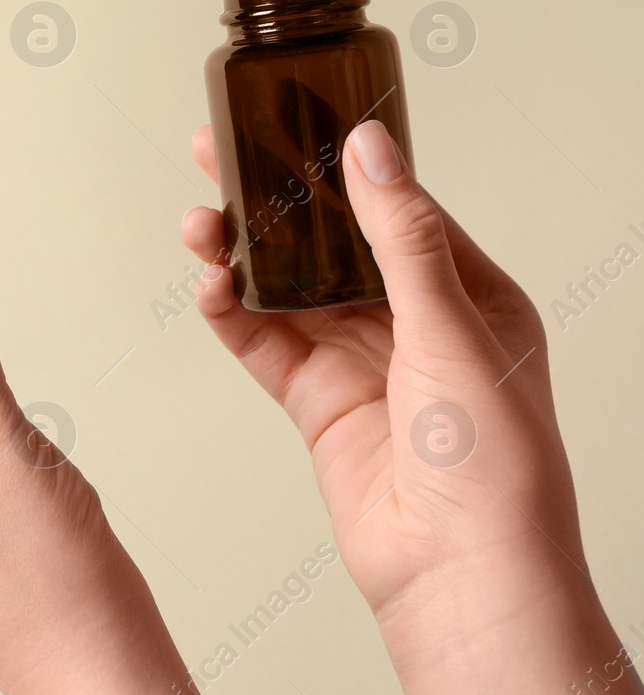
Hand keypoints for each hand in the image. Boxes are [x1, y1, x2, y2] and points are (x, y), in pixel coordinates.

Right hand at [183, 120, 643, 694]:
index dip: (335, 163)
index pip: (391, 205)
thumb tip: (369, 149)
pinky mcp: (315, 402)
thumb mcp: (453, 329)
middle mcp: (409, 321)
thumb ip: (401, 237)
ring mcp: (358, 361)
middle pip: (324, 240)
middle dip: (270, 198)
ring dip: (240, 253)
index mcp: (465, 291)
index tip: (288, 120)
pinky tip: (211, 287)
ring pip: (284, 287)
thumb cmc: (494, 464)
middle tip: (215, 152)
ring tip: (199, 224)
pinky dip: (231, 313)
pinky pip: (262, 343)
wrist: (458, 573)